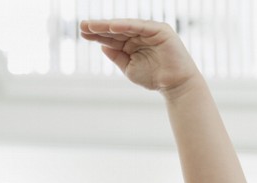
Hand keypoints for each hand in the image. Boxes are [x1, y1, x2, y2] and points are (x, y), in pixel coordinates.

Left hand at [80, 19, 198, 93]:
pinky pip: (140, 26)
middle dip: (99, 27)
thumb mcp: (128, 67)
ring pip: (126, 26)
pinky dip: (126, 26)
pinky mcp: (160, 31)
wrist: (174, 85)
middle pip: (116, 29)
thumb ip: (117, 56)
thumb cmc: (153, 77)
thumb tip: (102, 46)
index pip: (112, 37)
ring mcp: (150, 31)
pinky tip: (111, 26)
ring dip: (109, 25)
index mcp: (132, 43)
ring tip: (92, 25)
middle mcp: (140, 34)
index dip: (97, 34)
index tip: (82, 33)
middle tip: (82, 25)